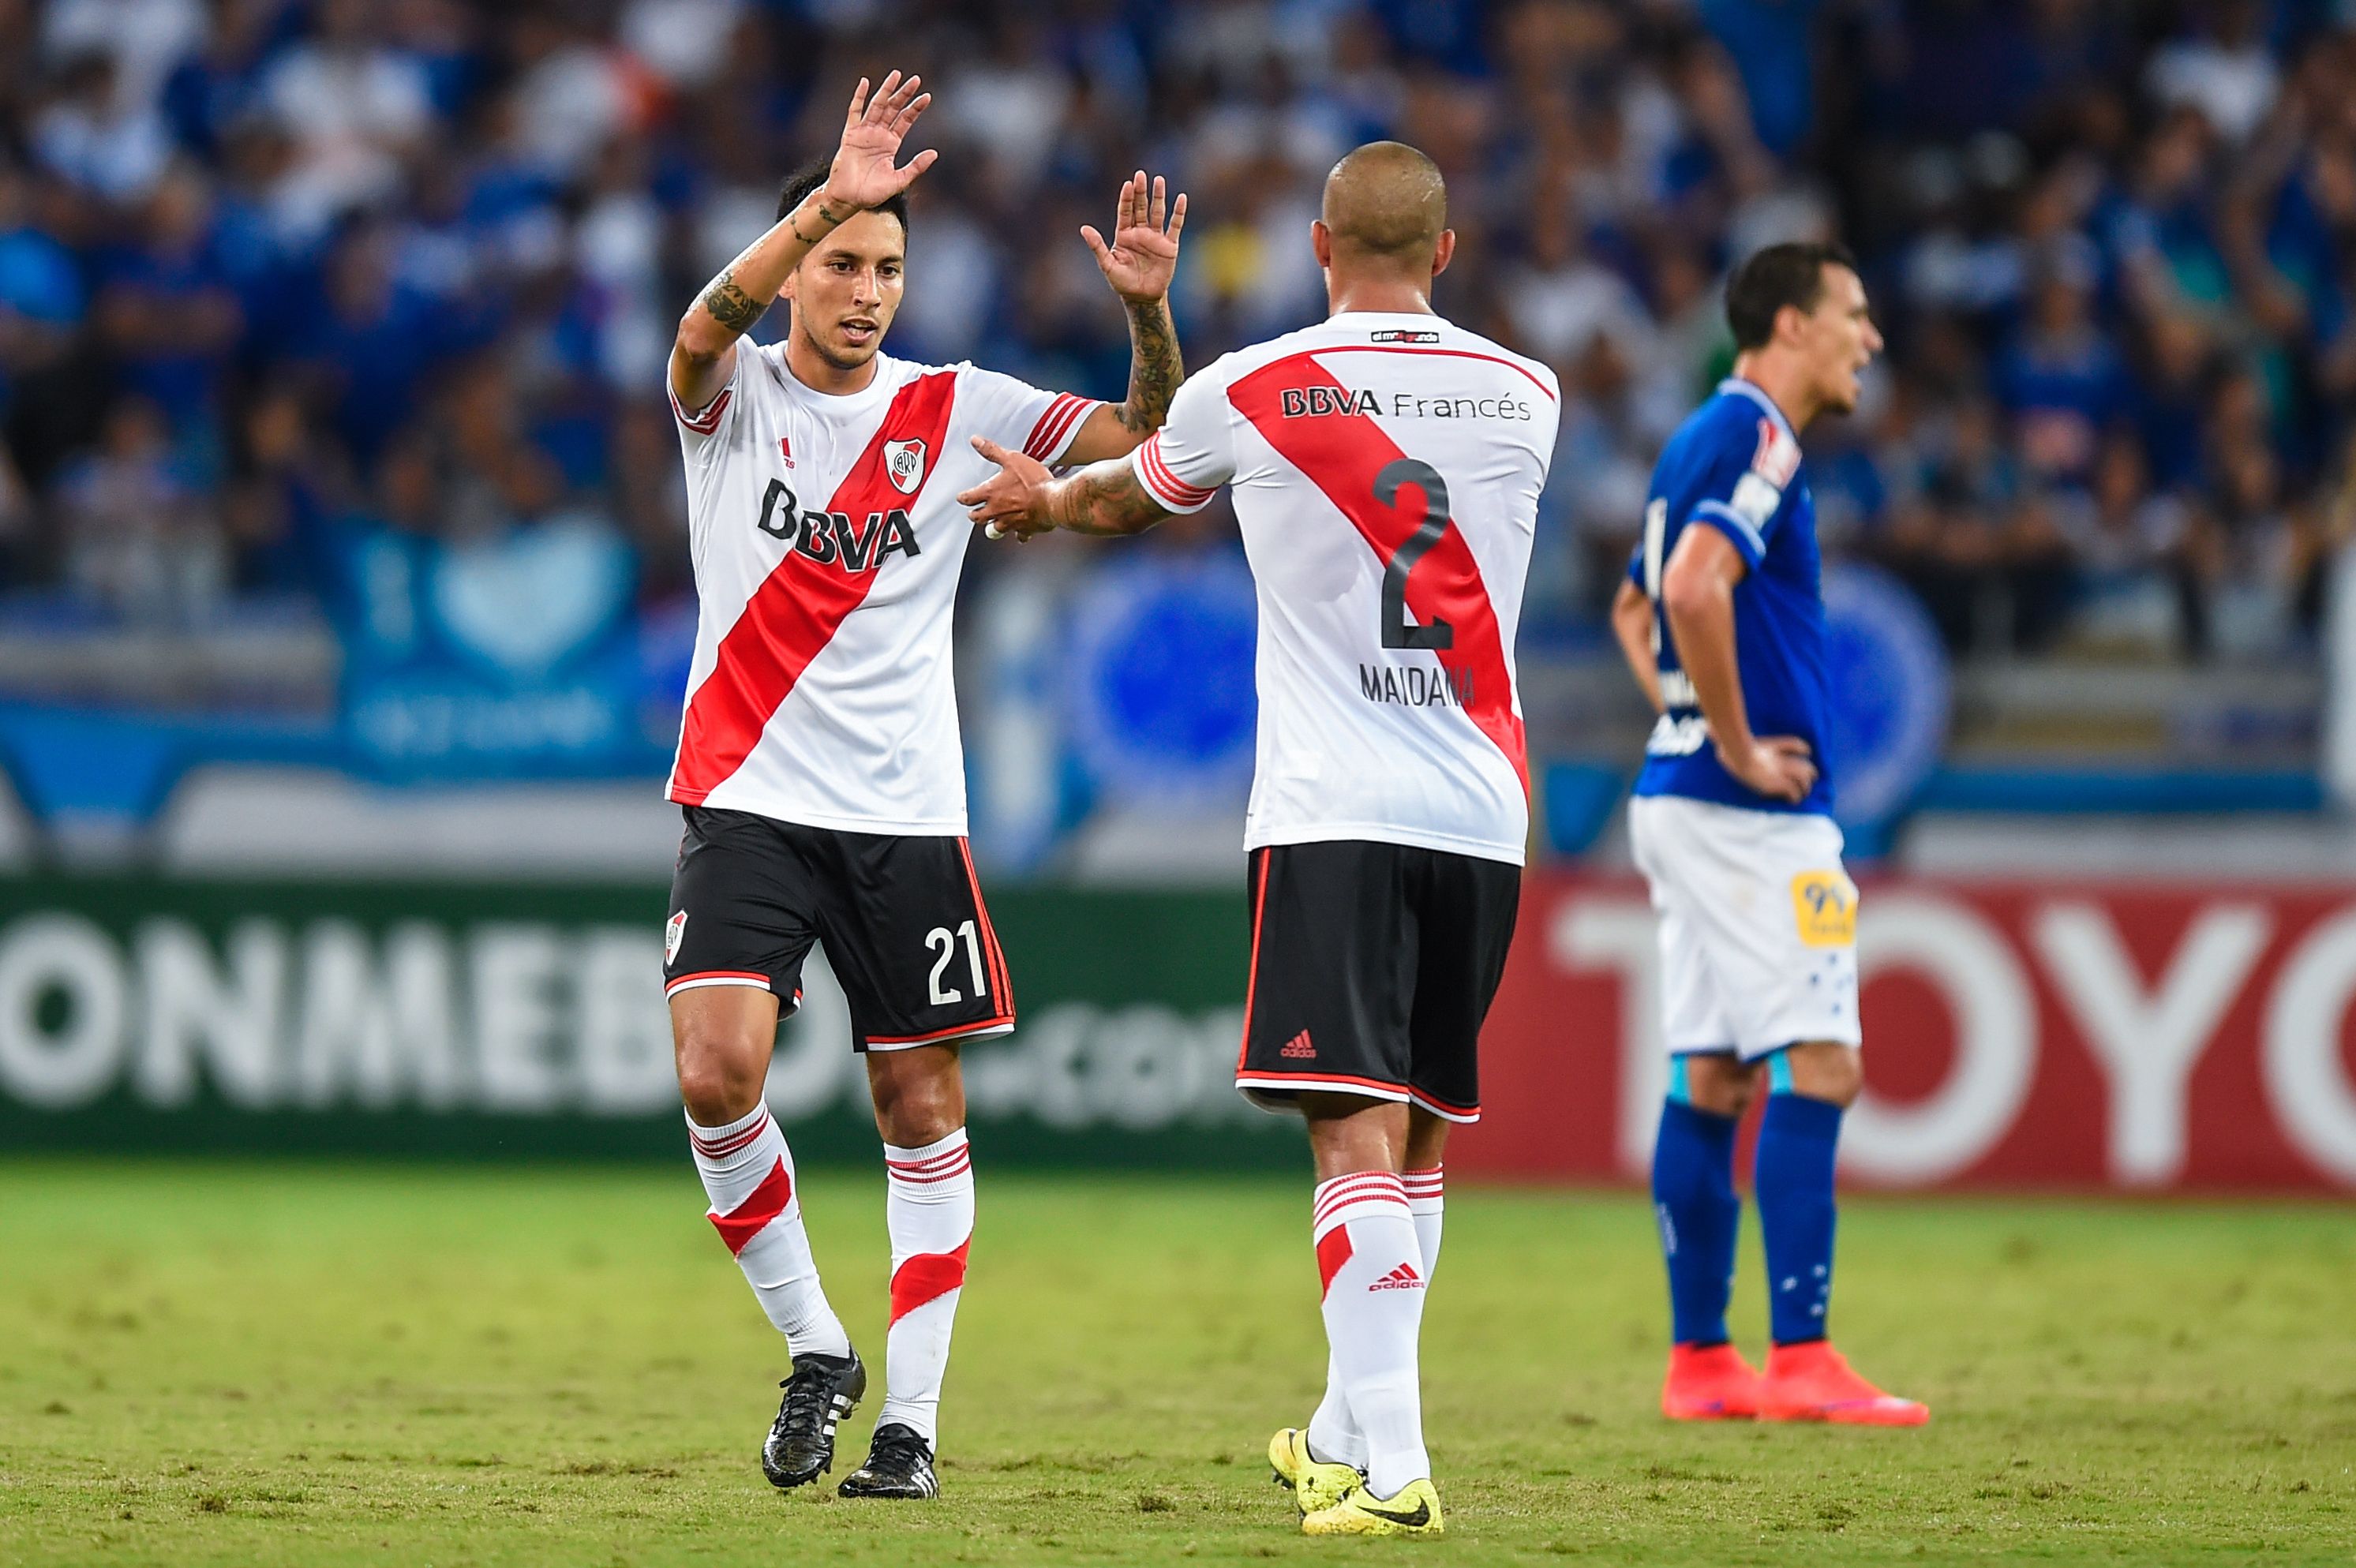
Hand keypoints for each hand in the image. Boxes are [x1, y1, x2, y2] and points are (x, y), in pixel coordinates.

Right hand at [821, 72, 936, 212]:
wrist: (849, 199)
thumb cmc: (872, 193)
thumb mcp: (899, 180)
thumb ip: (916, 166)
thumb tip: (934, 153)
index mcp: (891, 144)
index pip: (905, 120)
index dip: (915, 108)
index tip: (927, 96)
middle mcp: (879, 135)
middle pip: (893, 109)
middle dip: (904, 94)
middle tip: (916, 79)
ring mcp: (864, 132)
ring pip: (877, 106)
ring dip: (886, 90)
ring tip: (896, 75)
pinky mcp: (850, 134)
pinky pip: (854, 112)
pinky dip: (859, 97)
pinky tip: (865, 83)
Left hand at [957, 437, 1053, 540]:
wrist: (1052, 501)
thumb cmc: (1033, 482)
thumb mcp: (1011, 459)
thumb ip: (992, 451)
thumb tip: (976, 441)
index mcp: (991, 493)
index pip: (969, 498)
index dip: (963, 498)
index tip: (962, 498)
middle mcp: (997, 510)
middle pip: (978, 518)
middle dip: (974, 516)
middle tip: (973, 515)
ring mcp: (1010, 522)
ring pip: (995, 529)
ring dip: (992, 527)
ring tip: (991, 527)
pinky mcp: (1025, 529)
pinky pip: (1019, 535)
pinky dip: (1018, 533)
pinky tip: (1021, 532)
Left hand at [1083, 171, 1186, 302]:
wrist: (1142, 297)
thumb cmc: (1122, 282)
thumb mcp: (1107, 265)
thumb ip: (1097, 246)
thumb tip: (1083, 228)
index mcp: (1124, 234)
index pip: (1125, 211)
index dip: (1126, 198)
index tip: (1127, 184)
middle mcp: (1140, 232)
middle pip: (1140, 207)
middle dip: (1141, 191)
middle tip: (1141, 175)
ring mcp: (1155, 237)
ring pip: (1157, 212)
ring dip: (1158, 197)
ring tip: (1158, 180)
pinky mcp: (1169, 246)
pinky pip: (1175, 226)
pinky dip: (1178, 212)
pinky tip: (1181, 198)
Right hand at [1718, 735, 1817, 802]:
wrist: (1738, 754)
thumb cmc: (1731, 745)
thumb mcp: (1725, 736)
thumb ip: (1718, 733)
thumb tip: (1706, 728)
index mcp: (1769, 747)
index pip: (1791, 744)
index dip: (1801, 747)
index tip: (1807, 751)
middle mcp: (1778, 759)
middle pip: (1801, 763)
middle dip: (1809, 770)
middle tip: (1814, 775)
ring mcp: (1779, 771)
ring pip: (1802, 778)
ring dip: (1805, 785)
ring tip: (1806, 791)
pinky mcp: (1778, 783)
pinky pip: (1792, 792)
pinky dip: (1795, 797)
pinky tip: (1795, 801)